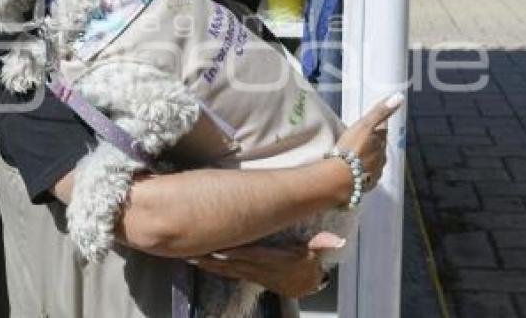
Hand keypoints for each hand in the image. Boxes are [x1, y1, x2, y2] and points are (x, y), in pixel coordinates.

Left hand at [188, 232, 344, 298]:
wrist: (302, 284)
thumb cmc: (306, 263)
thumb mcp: (315, 253)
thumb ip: (322, 245)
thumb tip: (336, 241)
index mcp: (275, 261)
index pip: (255, 256)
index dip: (238, 254)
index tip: (222, 247)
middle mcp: (260, 269)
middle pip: (234, 264)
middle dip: (214, 258)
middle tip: (194, 250)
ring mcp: (251, 274)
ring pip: (226, 269)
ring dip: (208, 263)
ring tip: (189, 255)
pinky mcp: (245, 275)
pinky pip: (225, 272)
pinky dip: (211, 267)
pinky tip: (196, 260)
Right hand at [334, 93, 403, 191]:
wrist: (340, 177)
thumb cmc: (351, 148)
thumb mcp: (364, 125)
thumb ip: (380, 112)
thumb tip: (400, 96)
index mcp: (380, 142)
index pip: (382, 131)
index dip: (377, 128)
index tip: (370, 126)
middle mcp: (381, 157)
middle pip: (379, 148)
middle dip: (373, 144)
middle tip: (360, 142)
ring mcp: (375, 172)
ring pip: (375, 162)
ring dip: (368, 159)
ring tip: (356, 157)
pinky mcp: (367, 184)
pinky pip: (368, 176)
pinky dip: (364, 172)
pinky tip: (356, 172)